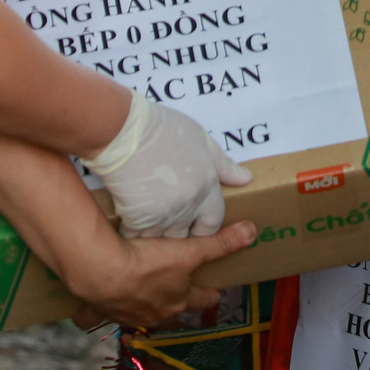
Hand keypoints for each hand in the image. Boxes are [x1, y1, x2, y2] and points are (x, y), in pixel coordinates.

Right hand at [66, 220, 258, 326]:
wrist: (103, 272)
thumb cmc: (149, 262)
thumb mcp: (189, 250)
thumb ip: (220, 243)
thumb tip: (253, 232)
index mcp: (177, 301)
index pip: (201, 301)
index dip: (209, 295)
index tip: (214, 292)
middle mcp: (153, 314)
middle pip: (170, 313)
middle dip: (175, 305)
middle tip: (178, 294)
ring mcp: (124, 316)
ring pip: (135, 316)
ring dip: (138, 308)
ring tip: (137, 296)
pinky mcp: (98, 311)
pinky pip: (94, 317)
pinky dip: (93, 313)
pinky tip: (90, 308)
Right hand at [82, 92, 252, 236]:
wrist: (124, 130)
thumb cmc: (161, 128)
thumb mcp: (201, 139)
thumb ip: (223, 164)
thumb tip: (245, 179)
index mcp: (208, 185)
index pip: (214, 220)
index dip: (205, 225)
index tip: (196, 224)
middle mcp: (190, 204)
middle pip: (191, 237)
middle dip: (182, 236)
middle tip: (170, 227)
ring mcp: (165, 213)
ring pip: (164, 241)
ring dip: (157, 238)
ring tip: (148, 229)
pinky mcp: (139, 218)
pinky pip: (138, 237)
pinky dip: (133, 234)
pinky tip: (128, 223)